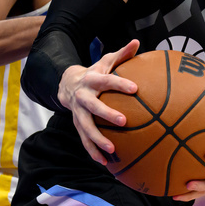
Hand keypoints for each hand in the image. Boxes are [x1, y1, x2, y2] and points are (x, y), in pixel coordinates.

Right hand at [58, 39, 139, 164]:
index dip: (120, 84)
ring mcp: (79, 113)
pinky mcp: (77, 124)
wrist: (67, 84)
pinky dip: (93, 152)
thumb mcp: (106, 61)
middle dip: (107, 114)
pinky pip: (84, 140)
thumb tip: (136, 42)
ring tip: (112, 150)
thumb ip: (122, 54)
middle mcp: (83, 97)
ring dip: (98, 140)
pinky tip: (105, 162)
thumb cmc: (95, 72)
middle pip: (94, 107)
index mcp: (93, 80)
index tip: (135, 89)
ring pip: (86, 128)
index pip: (108, 81)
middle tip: (124, 121)